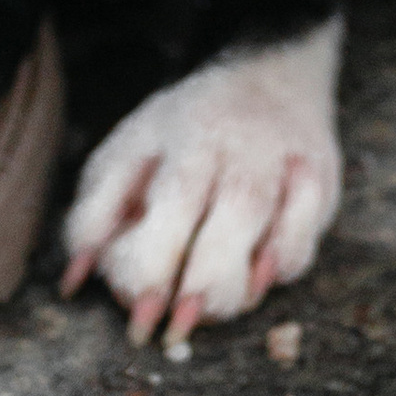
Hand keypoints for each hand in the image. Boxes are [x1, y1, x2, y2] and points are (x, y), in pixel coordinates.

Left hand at [62, 24, 342, 352]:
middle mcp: (251, 147)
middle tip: (177, 327)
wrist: (268, 69)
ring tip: (209, 310)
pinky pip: (308, 240)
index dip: (159, 261)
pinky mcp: (322, 183)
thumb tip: (73, 282)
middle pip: (240, 212)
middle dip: (209, 282)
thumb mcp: (129, 148)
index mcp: (196, 134)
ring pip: (283, 231)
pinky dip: (283, 268)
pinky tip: (255, 282)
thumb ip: (95, 213)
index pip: (180, 196)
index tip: (138, 315)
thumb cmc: (183, 127)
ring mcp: (293, 165)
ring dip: (245, 286)